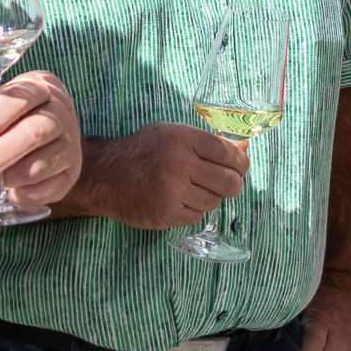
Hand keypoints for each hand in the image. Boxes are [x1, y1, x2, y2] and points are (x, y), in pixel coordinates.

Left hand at [0, 71, 81, 207]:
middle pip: (33, 133)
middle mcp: (62, 114)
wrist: (53, 133)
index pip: (21, 98)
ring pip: (39, 166)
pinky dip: (21, 194)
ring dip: (5, 178)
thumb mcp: (0, 104)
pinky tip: (5, 190)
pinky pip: (46, 189)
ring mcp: (71, 145)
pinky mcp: (72, 173)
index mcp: (42, 89)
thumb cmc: (17, 116)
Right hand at [57, 122, 249, 227]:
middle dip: (233, 184)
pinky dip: (193, 209)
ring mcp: (173, 191)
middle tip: (225, 182)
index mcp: (182, 138)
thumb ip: (207, 142)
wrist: (105, 175)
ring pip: (214, 201)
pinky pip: (197, 216)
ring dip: (210, 197)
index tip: (240, 166)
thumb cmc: (144, 151)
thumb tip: (244, 149)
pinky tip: (178, 199)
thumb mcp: (173, 134)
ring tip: (192, 188)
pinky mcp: (166, 213)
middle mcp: (179, 164)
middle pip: (229, 182)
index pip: (228, 154)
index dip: (241, 162)